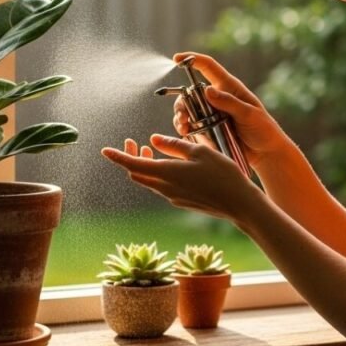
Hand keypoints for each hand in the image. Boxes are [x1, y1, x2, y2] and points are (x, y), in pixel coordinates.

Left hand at [101, 134, 268, 223]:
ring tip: (150, 151)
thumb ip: (173, 145)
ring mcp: (173, 197)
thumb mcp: (199, 151)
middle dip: (131, 159)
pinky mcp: (182, 202)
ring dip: (145, 166)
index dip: (118, 156)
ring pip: (149, 181)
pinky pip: (162, 187)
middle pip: (137, 175)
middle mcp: (165, 188)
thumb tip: (153, 141)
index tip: (105, 150)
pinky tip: (169, 165)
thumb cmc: (222, 174)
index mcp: (166, 173)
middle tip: (133, 143)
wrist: (239, 204)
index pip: (133, 165)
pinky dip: (158, 174)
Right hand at [171, 52, 286, 168]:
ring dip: (180, 116)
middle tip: (182, 116)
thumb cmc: (263, 129)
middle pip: (191, 93)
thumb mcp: (249, 114)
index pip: (208, 67)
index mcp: (229, 88)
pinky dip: (184, 128)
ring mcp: (212, 114)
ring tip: (183, 127)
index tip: (176, 59)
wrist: (266, 153)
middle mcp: (217, 98)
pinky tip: (185, 133)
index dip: (192, 60)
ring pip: (188, 110)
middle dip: (181, 102)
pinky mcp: (209, 129)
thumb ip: (229, 102)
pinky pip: (191, 125)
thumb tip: (206, 89)